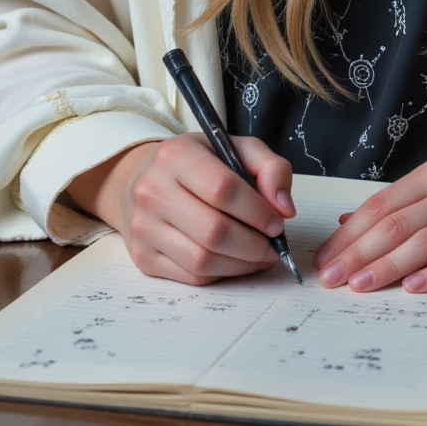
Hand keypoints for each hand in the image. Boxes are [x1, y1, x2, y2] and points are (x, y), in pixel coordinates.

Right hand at [67, 133, 295, 285]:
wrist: (141, 178)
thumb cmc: (198, 164)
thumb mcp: (236, 148)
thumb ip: (271, 168)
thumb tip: (285, 208)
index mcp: (176, 156)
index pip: (223, 189)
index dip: (258, 212)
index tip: (278, 223)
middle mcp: (153, 191)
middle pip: (214, 231)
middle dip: (254, 245)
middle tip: (273, 246)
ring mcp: (144, 227)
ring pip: (203, 260)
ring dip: (241, 264)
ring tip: (258, 255)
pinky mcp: (143, 257)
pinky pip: (192, 276)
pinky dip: (222, 274)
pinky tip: (234, 261)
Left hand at [312, 151, 426, 293]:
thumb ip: (399, 202)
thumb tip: (350, 222)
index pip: (380, 205)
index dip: (349, 233)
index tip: (325, 256)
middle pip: (396, 225)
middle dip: (357, 254)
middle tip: (330, 278)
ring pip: (423, 243)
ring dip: (386, 267)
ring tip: (359, 286)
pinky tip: (412, 288)